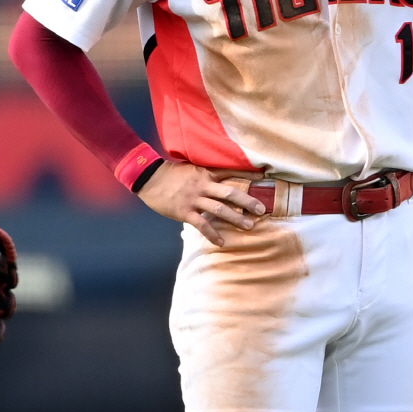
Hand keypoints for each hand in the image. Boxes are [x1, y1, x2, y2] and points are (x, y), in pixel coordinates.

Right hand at [136, 162, 266, 245]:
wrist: (148, 178)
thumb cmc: (169, 174)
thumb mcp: (190, 169)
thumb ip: (205, 175)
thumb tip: (220, 183)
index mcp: (205, 173)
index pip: (230, 173)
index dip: (247, 176)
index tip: (264, 179)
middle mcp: (203, 185)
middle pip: (230, 193)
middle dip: (248, 202)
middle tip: (261, 210)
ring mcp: (194, 199)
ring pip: (220, 209)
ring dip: (236, 218)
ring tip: (249, 226)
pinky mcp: (184, 211)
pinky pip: (202, 225)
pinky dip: (213, 234)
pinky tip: (221, 242)